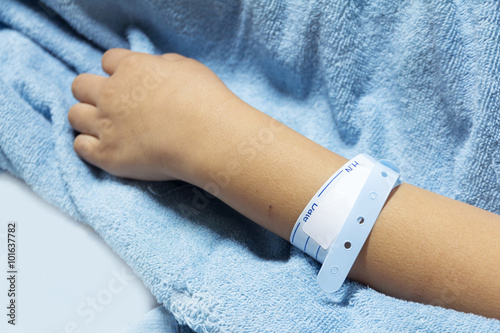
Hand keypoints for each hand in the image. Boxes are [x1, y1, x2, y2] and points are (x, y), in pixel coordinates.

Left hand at [69, 49, 238, 180]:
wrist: (207, 138)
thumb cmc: (206, 101)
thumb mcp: (188, 68)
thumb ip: (164, 64)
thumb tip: (156, 67)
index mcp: (131, 68)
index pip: (109, 60)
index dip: (118, 71)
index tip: (130, 82)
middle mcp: (111, 93)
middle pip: (81, 85)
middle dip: (93, 92)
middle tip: (112, 105)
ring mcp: (106, 125)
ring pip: (75, 115)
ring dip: (87, 118)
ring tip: (105, 128)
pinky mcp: (107, 155)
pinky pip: (80, 146)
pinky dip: (89, 146)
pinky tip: (105, 147)